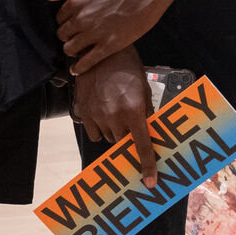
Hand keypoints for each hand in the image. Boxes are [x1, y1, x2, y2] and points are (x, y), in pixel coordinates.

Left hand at [47, 0, 176, 73]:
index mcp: (77, 0)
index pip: (59, 17)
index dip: (66, 20)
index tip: (73, 22)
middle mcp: (81, 18)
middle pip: (63, 34)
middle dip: (68, 36)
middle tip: (76, 36)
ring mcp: (94, 33)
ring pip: (70, 49)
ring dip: (72, 50)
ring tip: (79, 50)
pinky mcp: (109, 45)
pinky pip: (87, 62)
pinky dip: (79, 67)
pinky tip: (77, 69)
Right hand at [72, 48, 158, 187]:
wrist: (101, 53)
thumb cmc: (128, 68)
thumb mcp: (144, 89)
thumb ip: (147, 112)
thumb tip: (152, 133)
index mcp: (134, 110)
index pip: (142, 145)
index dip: (147, 165)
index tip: (150, 181)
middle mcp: (115, 116)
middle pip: (123, 142)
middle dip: (128, 137)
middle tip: (130, 124)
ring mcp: (97, 115)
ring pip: (108, 137)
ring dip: (114, 131)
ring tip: (116, 111)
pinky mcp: (84, 112)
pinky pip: (93, 133)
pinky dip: (99, 128)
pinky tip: (103, 112)